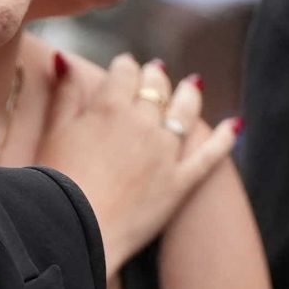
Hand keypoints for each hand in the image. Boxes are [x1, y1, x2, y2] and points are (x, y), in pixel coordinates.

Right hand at [35, 53, 237, 266]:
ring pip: (185, 112)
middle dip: (155, 78)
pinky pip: (210, 155)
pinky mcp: (181, 182)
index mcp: (110, 107)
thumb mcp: (53, 133)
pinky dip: (226, 138)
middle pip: (156, 88)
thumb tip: (66, 59)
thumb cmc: (52, 183)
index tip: (125, 67)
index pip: (125, 73)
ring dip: (189, 94)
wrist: (71, 229)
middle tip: (154, 73)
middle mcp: (143, 123)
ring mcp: (166, 152)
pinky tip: (236, 125)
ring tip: (192, 86)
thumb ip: (64, 96)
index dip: (125, 67)